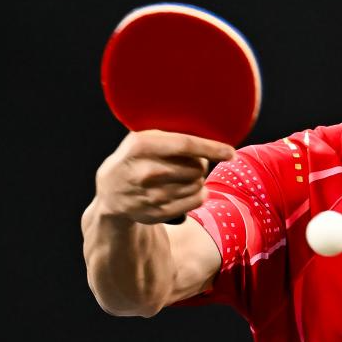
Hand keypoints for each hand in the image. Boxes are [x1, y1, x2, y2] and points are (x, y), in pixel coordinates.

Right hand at [94, 130, 234, 223]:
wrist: (110, 191)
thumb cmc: (137, 157)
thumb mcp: (143, 137)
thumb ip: (170, 134)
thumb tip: (212, 128)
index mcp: (141, 145)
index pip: (185, 145)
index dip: (212, 148)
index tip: (230, 152)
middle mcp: (145, 171)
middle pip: (197, 167)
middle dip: (200, 163)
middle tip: (188, 161)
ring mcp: (151, 195)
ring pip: (198, 184)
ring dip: (197, 179)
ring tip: (181, 175)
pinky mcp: (158, 213)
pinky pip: (197, 200)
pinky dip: (198, 194)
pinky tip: (186, 188)